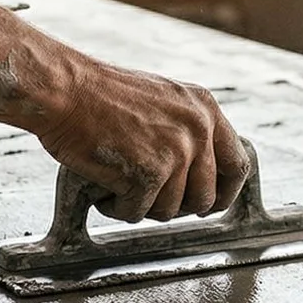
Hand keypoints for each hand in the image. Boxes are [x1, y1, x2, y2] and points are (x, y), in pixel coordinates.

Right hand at [34, 60, 249, 222]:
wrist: (65, 90)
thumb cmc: (99, 95)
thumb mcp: (162, 99)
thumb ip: (187, 130)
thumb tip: (197, 173)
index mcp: (204, 108)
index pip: (237, 164)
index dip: (224, 192)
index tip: (209, 203)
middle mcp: (197, 130)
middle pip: (205, 198)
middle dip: (176, 207)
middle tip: (147, 196)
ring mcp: (175, 153)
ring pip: (169, 210)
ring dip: (140, 205)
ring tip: (116, 181)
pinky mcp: (148, 174)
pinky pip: (137, 212)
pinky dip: (116, 206)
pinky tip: (103, 185)